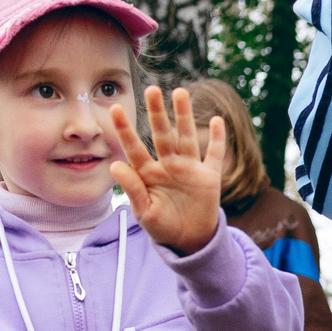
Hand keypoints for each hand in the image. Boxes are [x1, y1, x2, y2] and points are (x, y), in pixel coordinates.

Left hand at [109, 85, 224, 253]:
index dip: (125, 129)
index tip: (115, 108)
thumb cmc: (162, 227)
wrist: (189, 241)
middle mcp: (168, 166)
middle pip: (162, 134)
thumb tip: (115, 164)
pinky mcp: (209, 176)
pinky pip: (214, 154)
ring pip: (186, 137)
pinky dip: (217, 139)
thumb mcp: (145, 212)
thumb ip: (132, 188)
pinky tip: (216, 120)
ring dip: (184, 115)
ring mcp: (189, 168)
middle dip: (157, 112)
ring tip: (180, 92)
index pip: (134, 148)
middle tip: (151, 89)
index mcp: (148, 174)